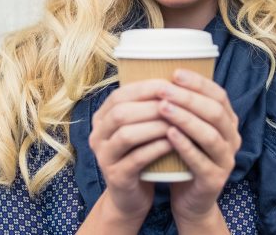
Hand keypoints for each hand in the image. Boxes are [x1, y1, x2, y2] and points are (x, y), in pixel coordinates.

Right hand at [88, 79, 176, 222]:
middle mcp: (97, 135)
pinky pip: (136, 159)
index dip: (145, 87)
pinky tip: (173, 143)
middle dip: (151, 106)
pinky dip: (156, 148)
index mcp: (102, 118)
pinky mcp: (116, 177)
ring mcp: (103, 157)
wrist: (131, 196)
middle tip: (178, 102)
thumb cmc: (141, 154)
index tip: (171, 84)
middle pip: (121, 113)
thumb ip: (146, 106)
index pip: (120, 94)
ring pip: (127, 135)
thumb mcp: (140, 127)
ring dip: (155, 126)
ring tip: (178, 122)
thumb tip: (174, 78)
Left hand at [156, 69, 240, 226]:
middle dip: (188, 98)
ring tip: (162, 107)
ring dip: (185, 119)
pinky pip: (201, 160)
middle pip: (214, 112)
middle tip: (164, 89)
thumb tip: (161, 74)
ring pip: (209, 135)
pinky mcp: (215, 180)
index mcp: (228, 122)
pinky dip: (185, 145)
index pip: (218, 95)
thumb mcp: (187, 128)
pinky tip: (169, 134)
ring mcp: (226, 160)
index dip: (198, 83)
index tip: (174, 72)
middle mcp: (232, 138)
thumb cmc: (183, 157)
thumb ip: (184, 106)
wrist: (189, 200)